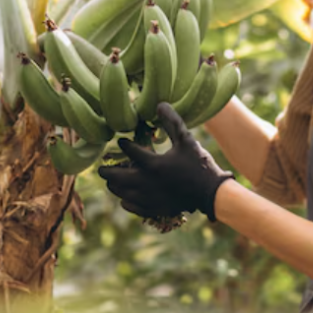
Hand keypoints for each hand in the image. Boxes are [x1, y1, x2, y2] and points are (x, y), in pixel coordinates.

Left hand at [97, 102, 234, 221]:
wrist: (210, 193)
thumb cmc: (199, 163)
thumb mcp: (186, 139)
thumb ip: (172, 121)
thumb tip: (160, 103)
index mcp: (152, 163)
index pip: (129, 151)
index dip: (123, 145)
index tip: (121, 142)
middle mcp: (146, 182)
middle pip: (116, 176)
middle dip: (107, 170)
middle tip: (102, 167)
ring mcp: (148, 197)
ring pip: (121, 192)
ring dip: (114, 185)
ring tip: (112, 180)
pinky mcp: (153, 208)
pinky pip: (131, 206)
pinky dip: (125, 200)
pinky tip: (125, 197)